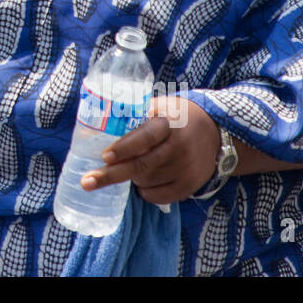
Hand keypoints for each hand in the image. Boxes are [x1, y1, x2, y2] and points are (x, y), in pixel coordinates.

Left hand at [80, 98, 220, 204]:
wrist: (216, 131)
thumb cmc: (177, 116)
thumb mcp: (160, 106)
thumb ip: (137, 115)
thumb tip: (99, 125)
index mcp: (169, 123)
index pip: (145, 138)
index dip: (124, 148)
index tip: (104, 156)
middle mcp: (179, 148)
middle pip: (142, 166)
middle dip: (111, 175)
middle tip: (86, 182)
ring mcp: (186, 169)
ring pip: (147, 181)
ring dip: (131, 178)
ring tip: (127, 168)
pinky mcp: (190, 185)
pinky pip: (159, 196)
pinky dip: (145, 191)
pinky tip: (143, 181)